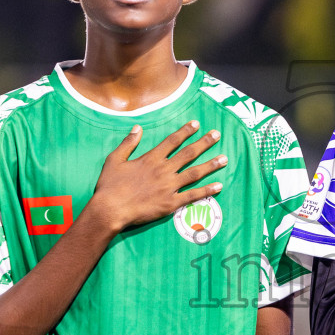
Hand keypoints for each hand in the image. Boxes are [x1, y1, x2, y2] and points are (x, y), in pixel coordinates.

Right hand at [85, 120, 224, 233]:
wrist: (110, 210)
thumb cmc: (109, 186)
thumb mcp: (114, 159)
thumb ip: (128, 143)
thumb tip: (138, 128)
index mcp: (151, 158)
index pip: (172, 141)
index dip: (185, 131)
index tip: (196, 124)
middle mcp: (163, 170)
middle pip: (188, 153)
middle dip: (204, 143)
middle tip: (217, 134)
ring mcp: (169, 187)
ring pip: (195, 173)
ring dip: (211, 165)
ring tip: (224, 158)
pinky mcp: (171, 203)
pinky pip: (193, 196)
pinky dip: (207, 191)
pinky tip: (219, 186)